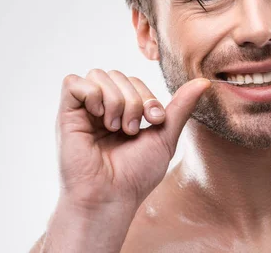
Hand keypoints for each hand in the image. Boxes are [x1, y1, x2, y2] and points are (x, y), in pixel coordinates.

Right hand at [56, 69, 209, 211]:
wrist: (112, 196)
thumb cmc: (136, 174)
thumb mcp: (165, 135)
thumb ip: (181, 107)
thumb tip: (205, 81)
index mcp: (122, 111)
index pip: (134, 81)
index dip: (147, 96)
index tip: (154, 121)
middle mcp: (101, 108)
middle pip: (118, 75)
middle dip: (133, 99)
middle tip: (132, 129)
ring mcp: (83, 111)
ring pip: (99, 75)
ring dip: (115, 100)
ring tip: (116, 127)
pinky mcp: (66, 115)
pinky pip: (74, 83)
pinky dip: (92, 94)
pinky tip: (100, 117)